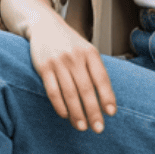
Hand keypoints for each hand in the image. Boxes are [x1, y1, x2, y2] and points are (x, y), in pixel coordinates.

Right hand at [25, 12, 116, 132]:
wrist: (45, 25)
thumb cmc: (70, 43)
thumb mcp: (86, 50)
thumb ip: (95, 70)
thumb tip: (105, 100)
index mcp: (90, 53)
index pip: (101, 78)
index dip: (107, 96)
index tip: (111, 113)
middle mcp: (75, 57)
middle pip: (86, 89)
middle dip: (93, 111)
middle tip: (98, 128)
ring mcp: (58, 62)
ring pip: (69, 93)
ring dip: (77, 113)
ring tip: (82, 127)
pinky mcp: (43, 67)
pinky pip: (53, 91)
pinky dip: (60, 105)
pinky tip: (65, 115)